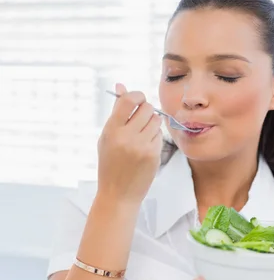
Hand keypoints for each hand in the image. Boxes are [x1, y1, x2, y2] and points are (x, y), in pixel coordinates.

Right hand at [97, 83, 162, 203]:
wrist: (118, 194)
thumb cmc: (110, 164)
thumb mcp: (107, 137)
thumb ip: (116, 112)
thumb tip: (121, 86)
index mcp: (111, 130)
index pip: (128, 100)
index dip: (136, 95)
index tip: (137, 99)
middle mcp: (127, 137)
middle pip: (146, 107)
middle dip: (146, 109)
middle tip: (140, 119)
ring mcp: (142, 146)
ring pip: (156, 120)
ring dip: (151, 124)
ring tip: (141, 136)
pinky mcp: (154, 155)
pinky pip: (159, 136)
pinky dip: (154, 138)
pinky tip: (145, 149)